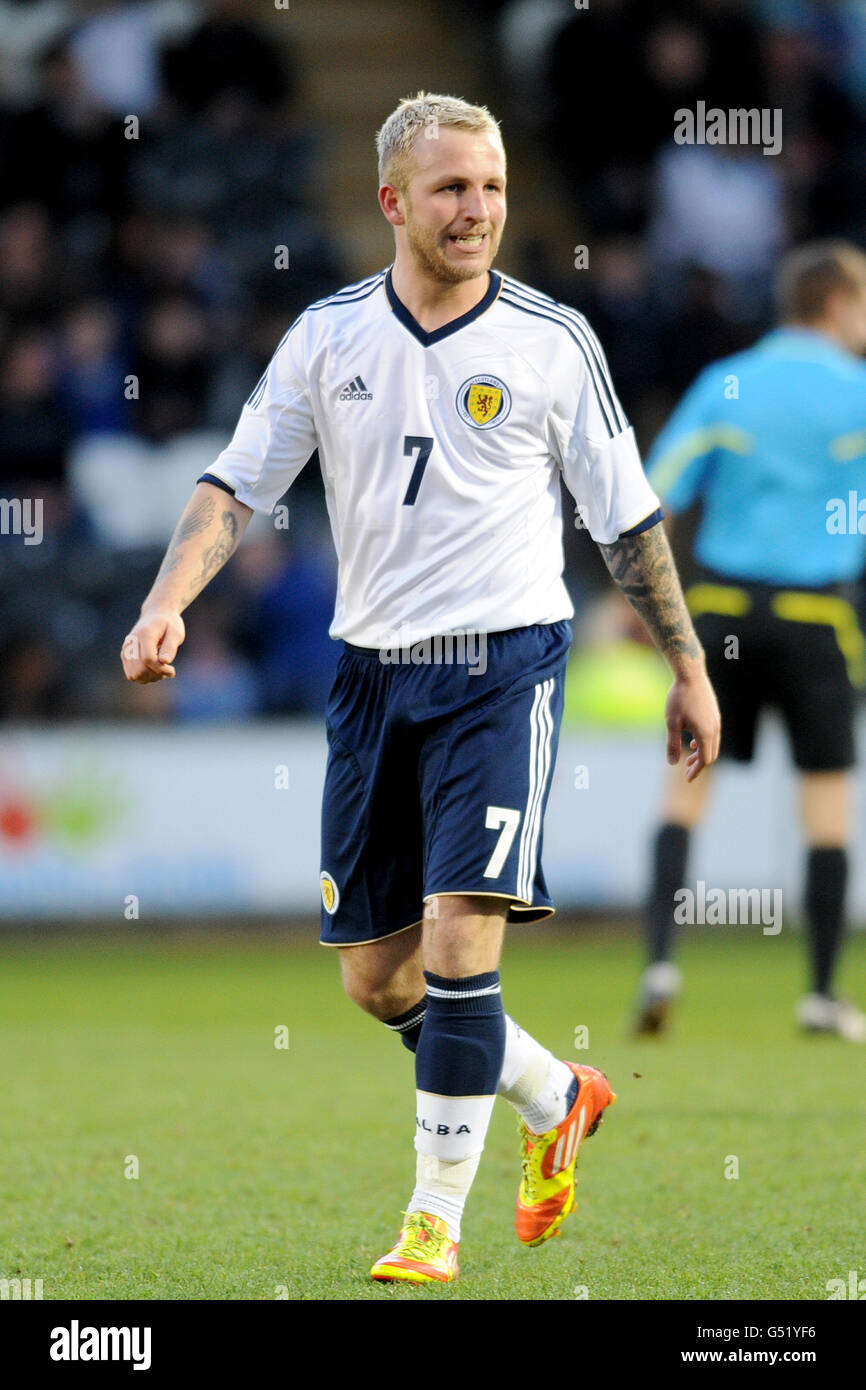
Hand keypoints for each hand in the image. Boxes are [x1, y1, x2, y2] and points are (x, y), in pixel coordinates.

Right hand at [121, 609, 185, 683]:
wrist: (156, 615)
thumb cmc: (169, 624)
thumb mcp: (176, 632)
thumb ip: (170, 647)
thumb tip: (165, 662)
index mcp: (144, 634)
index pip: (148, 659)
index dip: (161, 669)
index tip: (172, 670)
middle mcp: (131, 642)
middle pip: (139, 669)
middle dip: (156, 675)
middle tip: (168, 670)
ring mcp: (126, 650)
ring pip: (133, 675)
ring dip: (149, 678)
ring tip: (161, 671)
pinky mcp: (125, 656)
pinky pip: (131, 675)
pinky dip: (143, 677)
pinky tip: (154, 671)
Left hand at [665, 666, 720, 781]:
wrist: (691, 674)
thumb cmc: (679, 698)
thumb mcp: (671, 723)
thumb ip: (672, 744)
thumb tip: (672, 763)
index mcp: (705, 734)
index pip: (704, 760)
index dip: (695, 771)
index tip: (687, 779)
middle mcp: (715, 729)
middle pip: (711, 754)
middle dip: (699, 764)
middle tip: (685, 770)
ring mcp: (716, 720)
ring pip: (713, 744)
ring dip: (702, 753)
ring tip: (688, 756)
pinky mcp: (715, 714)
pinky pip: (713, 734)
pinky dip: (704, 743)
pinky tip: (692, 740)